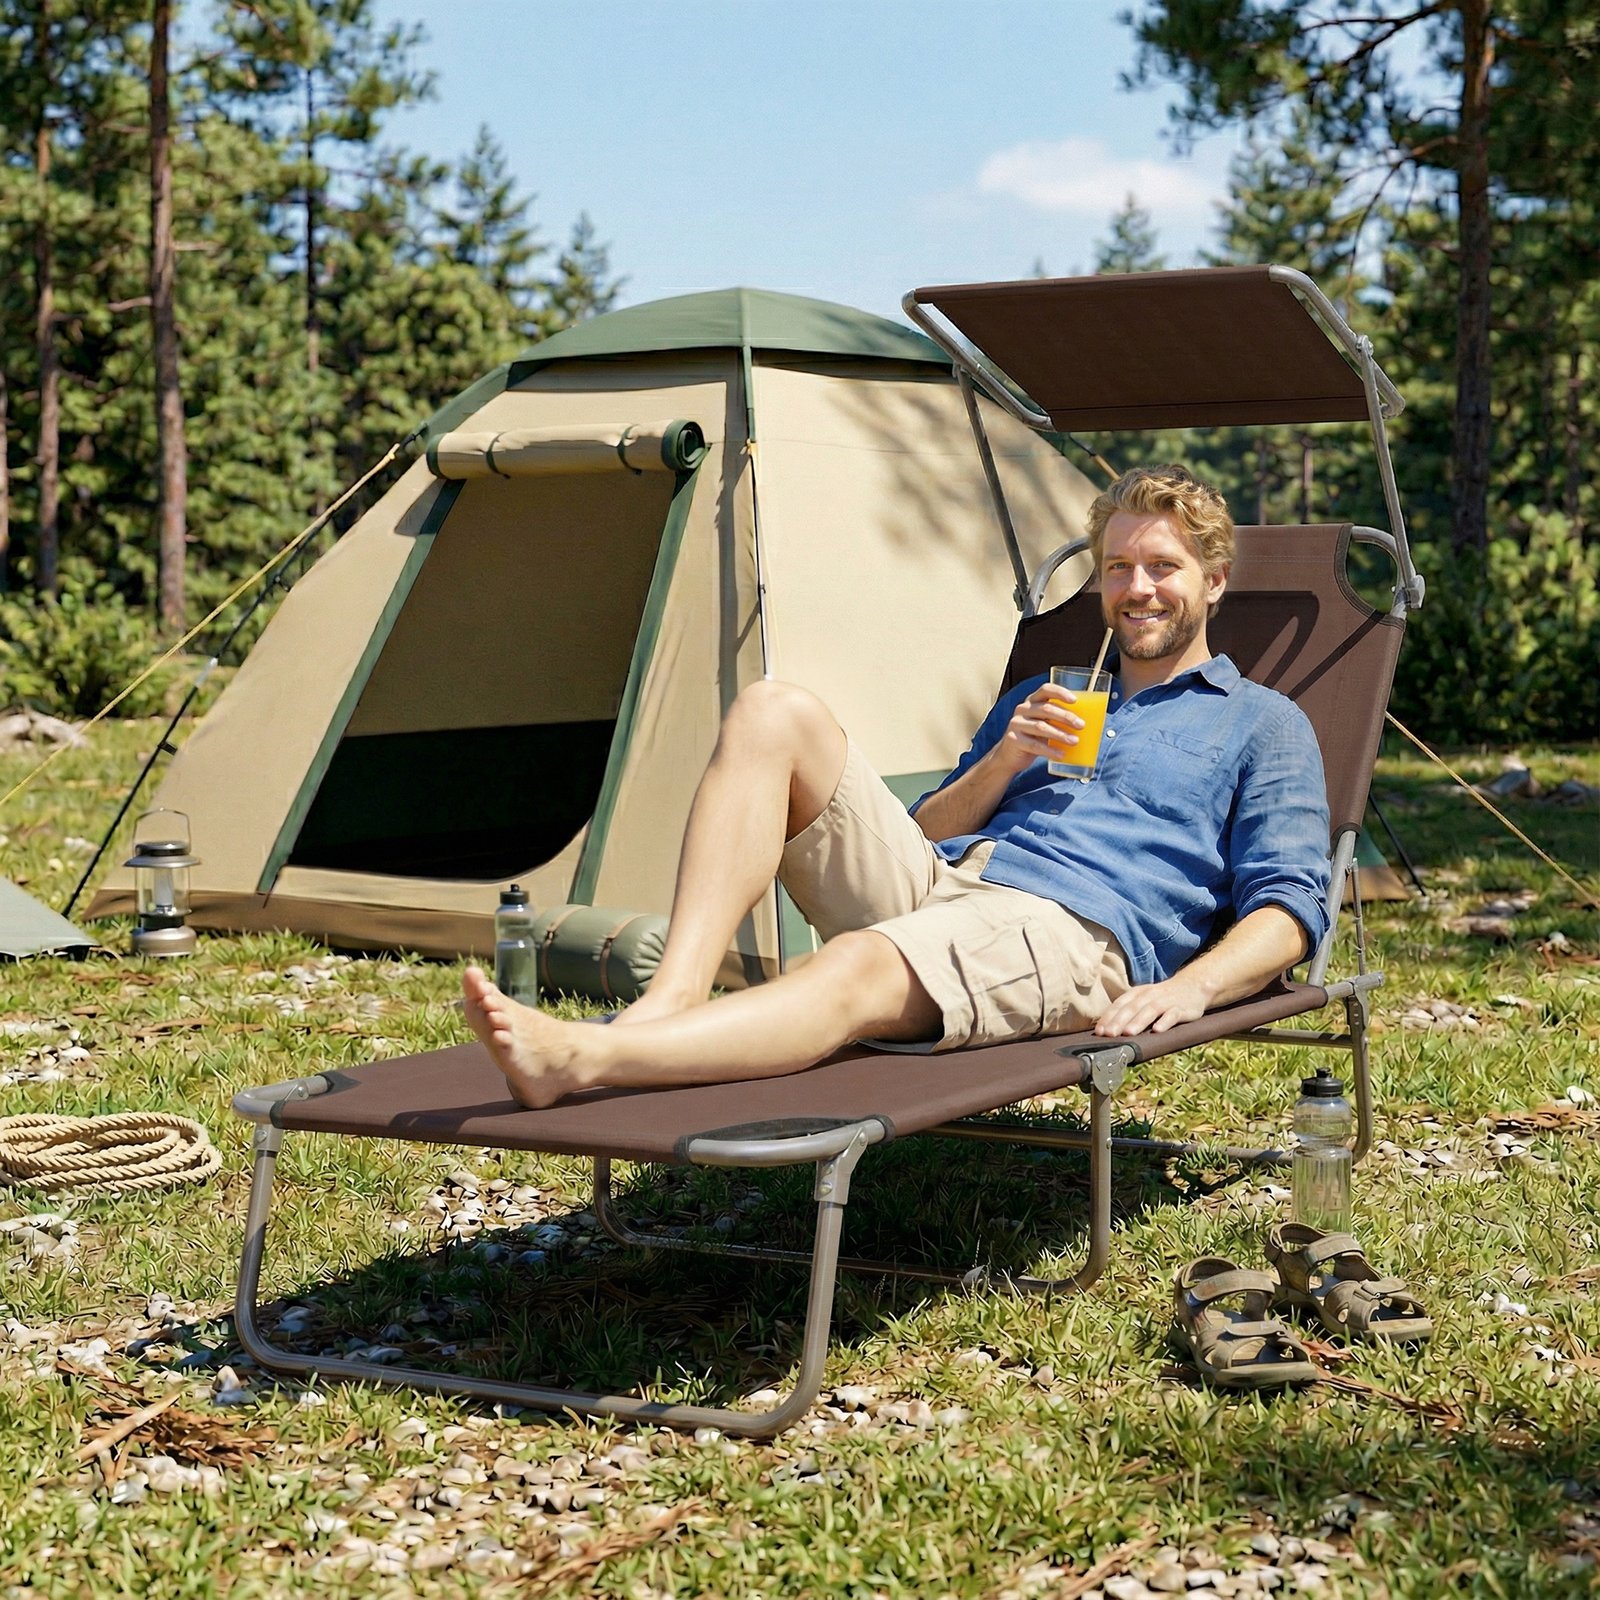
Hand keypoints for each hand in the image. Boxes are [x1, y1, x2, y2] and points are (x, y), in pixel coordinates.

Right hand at [991, 683, 1083, 777]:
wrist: (1009, 755)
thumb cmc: (1033, 737)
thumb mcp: (1044, 723)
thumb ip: (1058, 719)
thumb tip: (1089, 722)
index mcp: (1032, 701)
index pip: (1045, 690)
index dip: (1060, 692)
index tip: (1075, 701)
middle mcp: (1022, 709)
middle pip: (1046, 709)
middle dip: (1066, 717)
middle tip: (1081, 725)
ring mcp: (1016, 724)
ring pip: (1041, 727)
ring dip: (1061, 734)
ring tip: (1075, 741)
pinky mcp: (1014, 740)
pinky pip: (1034, 745)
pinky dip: (1050, 750)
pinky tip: (1061, 754)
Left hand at [1094, 971, 1214, 1036]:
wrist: (1192, 986)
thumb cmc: (1162, 998)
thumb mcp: (1143, 1000)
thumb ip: (1128, 1012)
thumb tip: (1107, 1030)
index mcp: (1137, 993)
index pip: (1119, 1005)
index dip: (1108, 1017)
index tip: (1098, 1031)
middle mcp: (1149, 996)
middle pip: (1131, 1008)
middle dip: (1118, 1021)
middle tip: (1108, 1035)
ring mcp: (1165, 1001)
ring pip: (1150, 1011)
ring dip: (1138, 1022)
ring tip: (1128, 1033)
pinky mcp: (1181, 1008)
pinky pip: (1172, 1015)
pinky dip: (1165, 1022)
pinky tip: (1158, 1031)